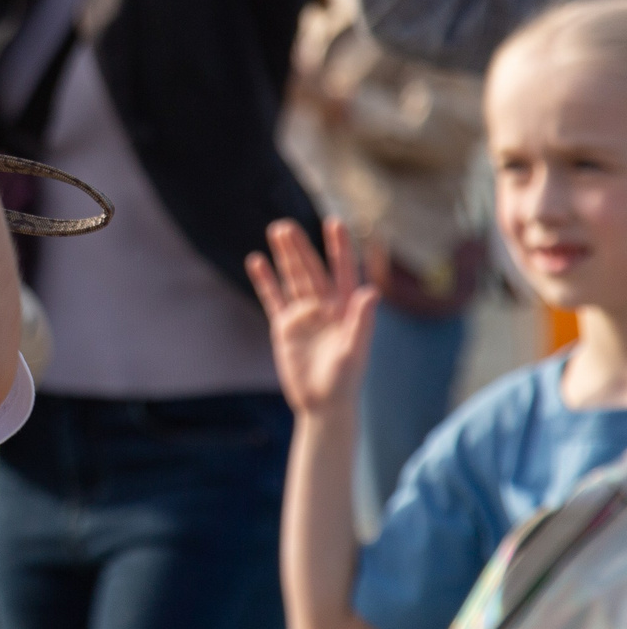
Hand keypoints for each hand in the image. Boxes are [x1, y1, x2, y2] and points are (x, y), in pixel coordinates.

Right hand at [247, 216, 378, 415]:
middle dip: (301, 248)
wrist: (322, 404)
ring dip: (284, 256)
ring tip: (276, 231)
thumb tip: (371, 291)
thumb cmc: (344, 381)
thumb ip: (362, 321)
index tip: (334, 223)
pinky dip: (265, 280)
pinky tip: (257, 260)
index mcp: (346, 310)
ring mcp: (304, 316)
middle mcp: (325, 307)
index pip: (343, 272)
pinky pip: (273, 298)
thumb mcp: (355, 351)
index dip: (339, 248)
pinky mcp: (285, 327)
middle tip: (286, 226)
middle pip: (311, 270)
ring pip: (292, 279)